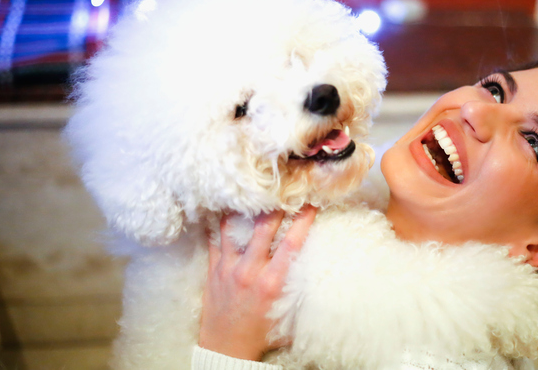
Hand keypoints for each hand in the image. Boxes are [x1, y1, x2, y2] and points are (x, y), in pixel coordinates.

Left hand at [198, 205, 316, 360]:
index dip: (303, 220)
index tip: (311, 204)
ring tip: (252, 191)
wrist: (225, 349)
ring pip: (234, 227)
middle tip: (283, 188)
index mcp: (271, 283)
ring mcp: (228, 267)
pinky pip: (215, 238)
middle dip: (276, 205)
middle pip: (264, 228)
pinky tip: (225, 207)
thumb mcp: (287, 316)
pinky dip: (221, 223)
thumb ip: (303, 296)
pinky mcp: (213, 268)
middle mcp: (249, 270)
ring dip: (246, 209)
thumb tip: (324, 281)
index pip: (291, 243)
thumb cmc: (260, 334)